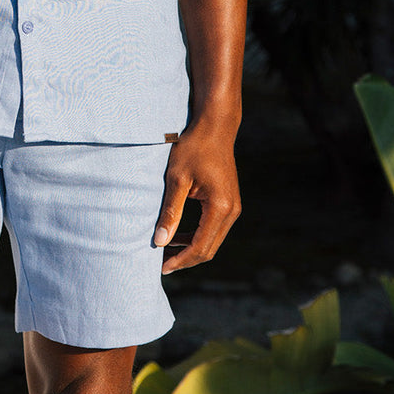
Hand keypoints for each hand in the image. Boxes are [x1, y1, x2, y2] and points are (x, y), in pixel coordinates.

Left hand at [154, 118, 240, 274]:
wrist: (215, 127)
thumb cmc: (194, 147)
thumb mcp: (177, 178)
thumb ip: (170, 211)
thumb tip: (159, 241)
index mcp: (220, 207)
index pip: (200, 246)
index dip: (180, 260)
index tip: (160, 267)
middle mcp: (232, 211)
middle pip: (209, 249)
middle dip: (185, 259)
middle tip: (160, 263)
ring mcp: (233, 207)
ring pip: (212, 241)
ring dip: (190, 248)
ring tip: (165, 250)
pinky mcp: (229, 203)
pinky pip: (214, 229)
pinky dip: (196, 236)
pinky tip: (177, 234)